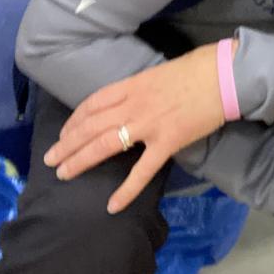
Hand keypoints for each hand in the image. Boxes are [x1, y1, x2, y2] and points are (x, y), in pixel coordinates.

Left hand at [44, 44, 225, 213]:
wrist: (223, 75)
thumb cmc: (196, 69)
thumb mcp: (159, 73)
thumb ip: (142, 88)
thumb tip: (132, 101)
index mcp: (132, 85)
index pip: (93, 104)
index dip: (74, 120)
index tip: (64, 133)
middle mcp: (133, 104)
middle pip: (90, 126)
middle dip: (67, 144)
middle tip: (50, 160)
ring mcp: (149, 124)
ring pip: (105, 144)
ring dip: (81, 161)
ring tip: (64, 174)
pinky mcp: (168, 142)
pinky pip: (143, 170)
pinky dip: (126, 189)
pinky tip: (113, 204)